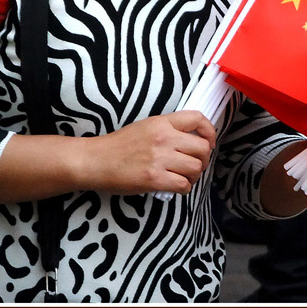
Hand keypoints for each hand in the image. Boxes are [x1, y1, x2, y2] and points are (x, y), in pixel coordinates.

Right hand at [84, 111, 216, 195]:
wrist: (97, 160)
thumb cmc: (119, 145)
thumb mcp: (145, 126)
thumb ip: (168, 129)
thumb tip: (192, 140)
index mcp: (162, 122)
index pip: (198, 119)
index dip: (210, 132)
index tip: (208, 142)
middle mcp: (164, 138)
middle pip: (202, 148)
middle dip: (203, 160)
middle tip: (195, 165)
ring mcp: (160, 159)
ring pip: (195, 168)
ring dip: (194, 175)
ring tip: (184, 177)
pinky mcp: (154, 179)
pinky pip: (184, 185)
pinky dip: (184, 188)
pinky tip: (175, 186)